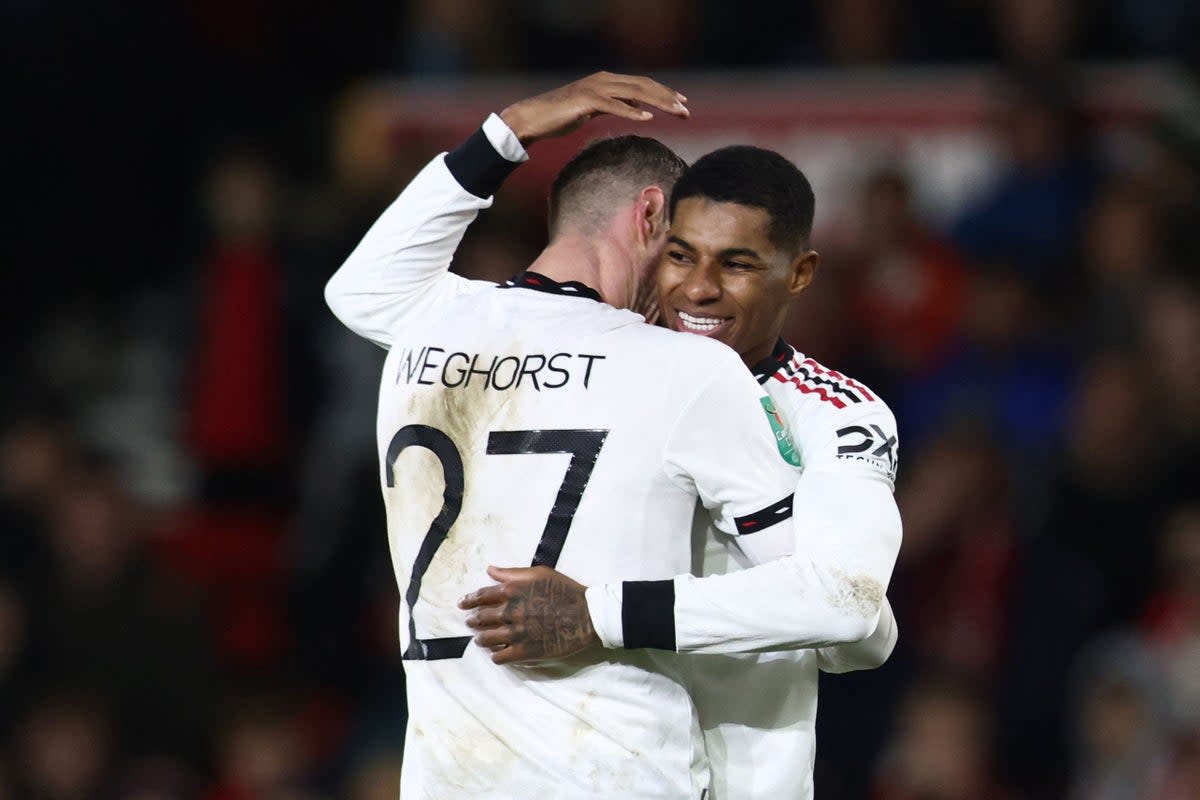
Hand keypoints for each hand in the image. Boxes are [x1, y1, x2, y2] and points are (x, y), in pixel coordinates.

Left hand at [458, 565, 599, 663]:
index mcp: (512, 591)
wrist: (587, 615)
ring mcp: (516, 634)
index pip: (481, 596)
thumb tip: (490, 570)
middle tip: (471, 622)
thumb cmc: (564, 590)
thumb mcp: (539, 573)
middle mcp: (510, 612)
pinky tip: (496, 654)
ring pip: (486, 639)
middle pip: (481, 618)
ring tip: (480, 639)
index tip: (463, 604)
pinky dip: (495, 655)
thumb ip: (512, 573)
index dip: (469, 600)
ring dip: (481, 639)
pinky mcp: (525, 652)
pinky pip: (500, 657)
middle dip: (473, 620)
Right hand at [500, 71, 688, 147]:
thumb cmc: (562, 116)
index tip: (682, 103)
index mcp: (607, 81)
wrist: (534, 118)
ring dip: (658, 102)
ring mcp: (595, 89)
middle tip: (687, 111)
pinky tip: (647, 118)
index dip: (664, 92)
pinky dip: (631, 111)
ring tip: (676, 112)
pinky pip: (613, 106)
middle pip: (643, 86)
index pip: (642, 84)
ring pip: (634, 93)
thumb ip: (615, 106)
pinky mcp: (585, 101)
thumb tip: (637, 109)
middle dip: (667, 97)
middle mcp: (604, 80)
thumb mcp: (594, 110)